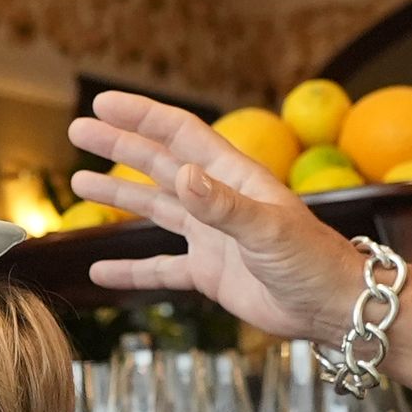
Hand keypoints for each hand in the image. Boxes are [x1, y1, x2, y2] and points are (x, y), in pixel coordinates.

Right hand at [67, 91, 365, 338]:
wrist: (332, 307)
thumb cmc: (313, 261)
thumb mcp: (267, 229)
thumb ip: (222, 204)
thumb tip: (181, 174)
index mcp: (233, 177)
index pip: (180, 135)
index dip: (141, 117)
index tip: (104, 104)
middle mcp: (217, 200)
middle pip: (159, 164)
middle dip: (119, 146)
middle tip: (79, 130)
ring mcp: (211, 236)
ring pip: (155, 208)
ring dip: (119, 195)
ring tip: (80, 182)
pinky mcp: (209, 273)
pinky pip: (160, 269)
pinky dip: (130, 269)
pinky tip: (101, 270)